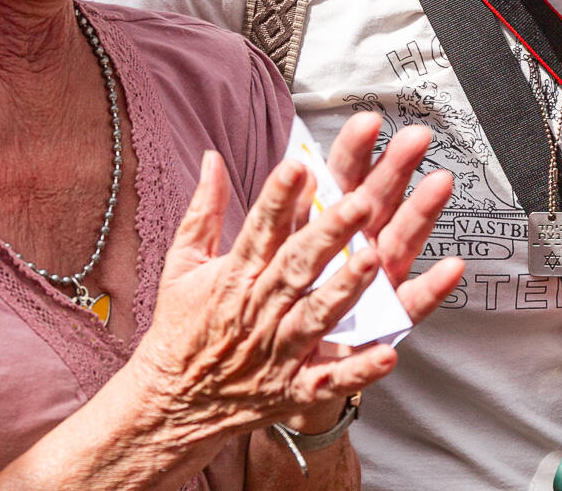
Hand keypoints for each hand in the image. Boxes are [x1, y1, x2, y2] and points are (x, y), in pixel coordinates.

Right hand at [124, 115, 463, 439]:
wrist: (172, 403)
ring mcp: (278, 354)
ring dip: (345, 290)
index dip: (278, 198)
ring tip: (373, 260)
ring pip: (316, 317)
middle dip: (328, 233)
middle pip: (296, 268)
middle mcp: (257, 312)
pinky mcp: (294, 390)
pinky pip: (331, 380)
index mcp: (232, 278)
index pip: (258, 231)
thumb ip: (203, 210)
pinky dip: (359, 370)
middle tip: (359, 200)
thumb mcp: (182, 264)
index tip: (299, 166)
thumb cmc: (182, 327)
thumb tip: (213, 158)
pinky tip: (388, 352)